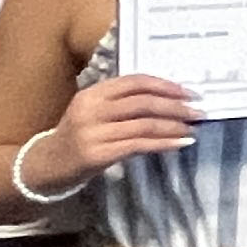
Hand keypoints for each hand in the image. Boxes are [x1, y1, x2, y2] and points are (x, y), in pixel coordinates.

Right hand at [44, 75, 203, 182]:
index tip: (189, 92)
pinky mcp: (97, 154)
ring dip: (174, 125)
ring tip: (193, 128)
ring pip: (144, 124)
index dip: (165, 85)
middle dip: (175, 106)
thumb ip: (124, 105)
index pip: (135, 82)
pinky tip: (180, 143)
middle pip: (143, 102)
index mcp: (92, 93)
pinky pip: (139, 145)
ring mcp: (92, 132)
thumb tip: (169, 101)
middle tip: (199, 111)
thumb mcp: (95, 113)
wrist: (47, 165)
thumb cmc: (79, 137)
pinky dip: (164, 143)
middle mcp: (91, 109)